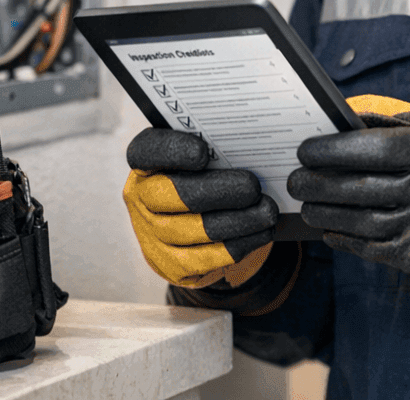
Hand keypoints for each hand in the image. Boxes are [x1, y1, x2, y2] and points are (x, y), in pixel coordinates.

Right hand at [123, 127, 277, 287]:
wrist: (194, 221)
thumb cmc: (205, 176)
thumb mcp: (205, 157)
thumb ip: (218, 148)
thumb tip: (251, 146)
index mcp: (146, 163)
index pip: (146, 151)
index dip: (172, 151)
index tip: (202, 152)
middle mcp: (141, 198)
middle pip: (177, 194)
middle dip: (220, 190)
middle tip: (253, 187)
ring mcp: (151, 234)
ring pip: (198, 229)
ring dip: (239, 220)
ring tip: (268, 211)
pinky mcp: (170, 264)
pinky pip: (207, 258)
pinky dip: (240, 244)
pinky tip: (262, 232)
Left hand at [287, 94, 409, 288]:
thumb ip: (388, 118)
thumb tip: (340, 113)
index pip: (373, 149)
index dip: (333, 150)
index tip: (305, 150)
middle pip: (360, 188)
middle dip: (317, 184)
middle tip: (295, 180)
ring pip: (360, 221)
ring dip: (324, 212)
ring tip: (306, 203)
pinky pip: (371, 247)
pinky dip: (344, 238)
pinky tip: (329, 227)